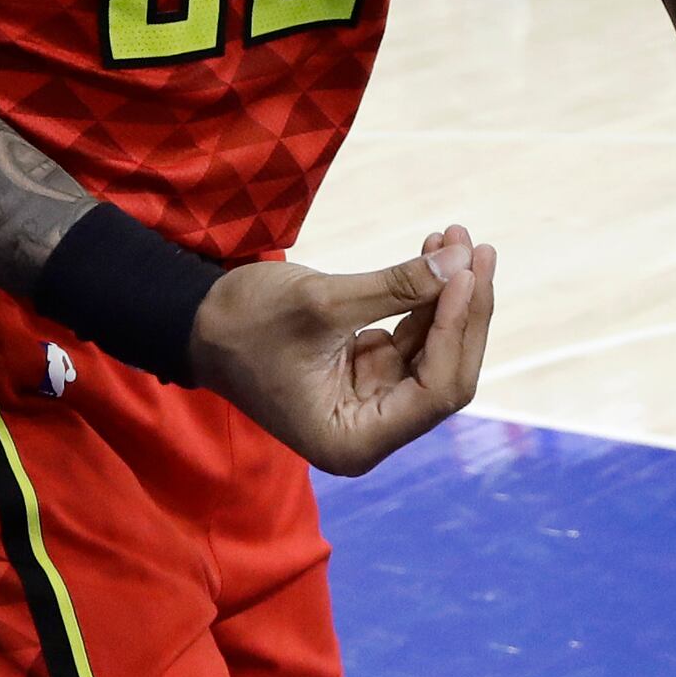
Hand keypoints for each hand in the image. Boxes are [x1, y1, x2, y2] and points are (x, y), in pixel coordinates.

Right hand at [189, 226, 495, 475]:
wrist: (196, 322)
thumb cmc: (245, 321)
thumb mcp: (322, 302)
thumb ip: (396, 287)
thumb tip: (463, 261)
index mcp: (354, 439)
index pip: (436, 392)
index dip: (458, 330)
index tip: (467, 273)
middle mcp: (370, 432)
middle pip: (446, 374)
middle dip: (464, 311)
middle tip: (479, 249)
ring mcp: (372, 404)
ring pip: (435, 352)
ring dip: (449, 295)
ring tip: (456, 237)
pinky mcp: (369, 375)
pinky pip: (413, 338)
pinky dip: (425, 298)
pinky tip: (435, 251)